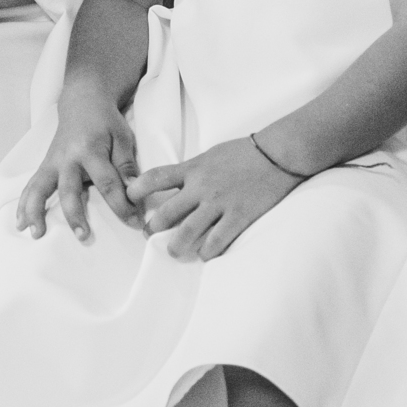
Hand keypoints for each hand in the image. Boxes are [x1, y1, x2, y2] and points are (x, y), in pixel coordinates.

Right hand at [16, 88, 143, 241]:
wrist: (82, 102)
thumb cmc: (106, 121)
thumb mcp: (123, 137)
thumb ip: (126, 165)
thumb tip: (135, 191)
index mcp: (91, 150)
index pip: (107, 183)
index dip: (121, 205)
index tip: (134, 221)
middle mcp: (68, 158)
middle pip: (69, 190)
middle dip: (76, 215)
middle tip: (83, 237)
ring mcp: (53, 162)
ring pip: (40, 188)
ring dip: (37, 211)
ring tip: (37, 233)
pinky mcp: (45, 166)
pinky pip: (31, 186)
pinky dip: (23, 204)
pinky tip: (21, 223)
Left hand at [127, 139, 298, 260]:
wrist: (277, 154)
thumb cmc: (245, 152)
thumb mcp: (211, 155)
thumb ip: (193, 170)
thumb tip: (177, 183)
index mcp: (194, 168)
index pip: (157, 177)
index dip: (138, 189)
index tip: (128, 197)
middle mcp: (201, 187)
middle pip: (167, 212)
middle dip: (154, 227)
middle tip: (149, 234)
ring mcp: (219, 203)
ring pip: (188, 232)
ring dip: (176, 246)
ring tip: (174, 251)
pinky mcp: (238, 217)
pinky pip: (216, 242)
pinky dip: (207, 252)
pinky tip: (205, 254)